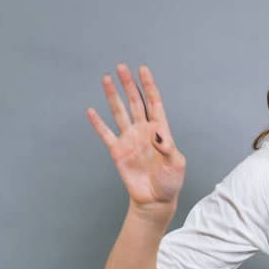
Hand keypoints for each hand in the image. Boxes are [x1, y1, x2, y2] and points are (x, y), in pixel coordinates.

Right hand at [87, 63, 185, 213]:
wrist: (155, 200)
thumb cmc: (170, 183)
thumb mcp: (176, 165)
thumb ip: (169, 150)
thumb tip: (159, 138)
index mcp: (160, 131)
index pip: (154, 102)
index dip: (148, 86)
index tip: (143, 70)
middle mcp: (143, 131)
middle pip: (135, 102)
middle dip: (128, 84)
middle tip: (121, 67)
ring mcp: (129, 139)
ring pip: (119, 112)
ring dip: (113, 96)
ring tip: (106, 79)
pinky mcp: (118, 151)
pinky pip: (106, 134)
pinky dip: (98, 123)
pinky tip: (91, 111)